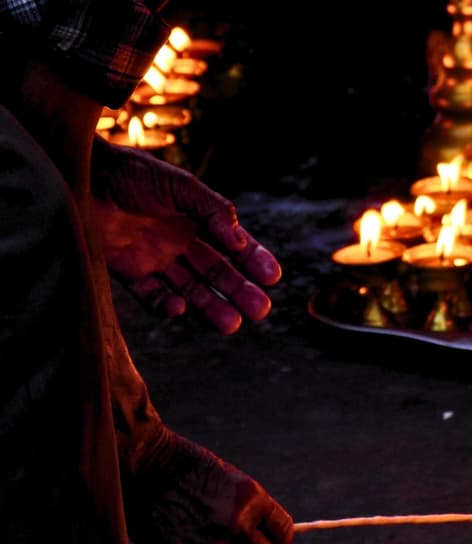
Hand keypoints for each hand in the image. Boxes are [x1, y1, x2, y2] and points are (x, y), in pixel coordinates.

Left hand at [91, 136, 281, 333]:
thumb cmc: (131, 173)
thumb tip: (241, 241)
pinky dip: (166, 306)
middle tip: (261, 311)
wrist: (80, 176)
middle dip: (240, 291)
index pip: (233, 244)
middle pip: (217, 272)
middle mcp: (179, 240)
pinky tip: (179, 309)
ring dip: (212, 306)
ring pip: (191, 289)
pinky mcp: (129, 272)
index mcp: (196, 217)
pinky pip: (153, 296)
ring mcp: (155, 258)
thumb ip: (214, 211)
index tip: (272, 278)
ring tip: (233, 324)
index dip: (254, 260)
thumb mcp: (181, 186)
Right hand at [126, 433, 293, 543]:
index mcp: (254, 500)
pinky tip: (174, 539)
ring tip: (196, 533)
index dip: (277, 540)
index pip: (283, 533)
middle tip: (232, 543)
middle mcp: (238, 525)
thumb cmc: (184, 467)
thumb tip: (261, 538)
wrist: (142, 465)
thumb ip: (248, 510)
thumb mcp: (228, 482)